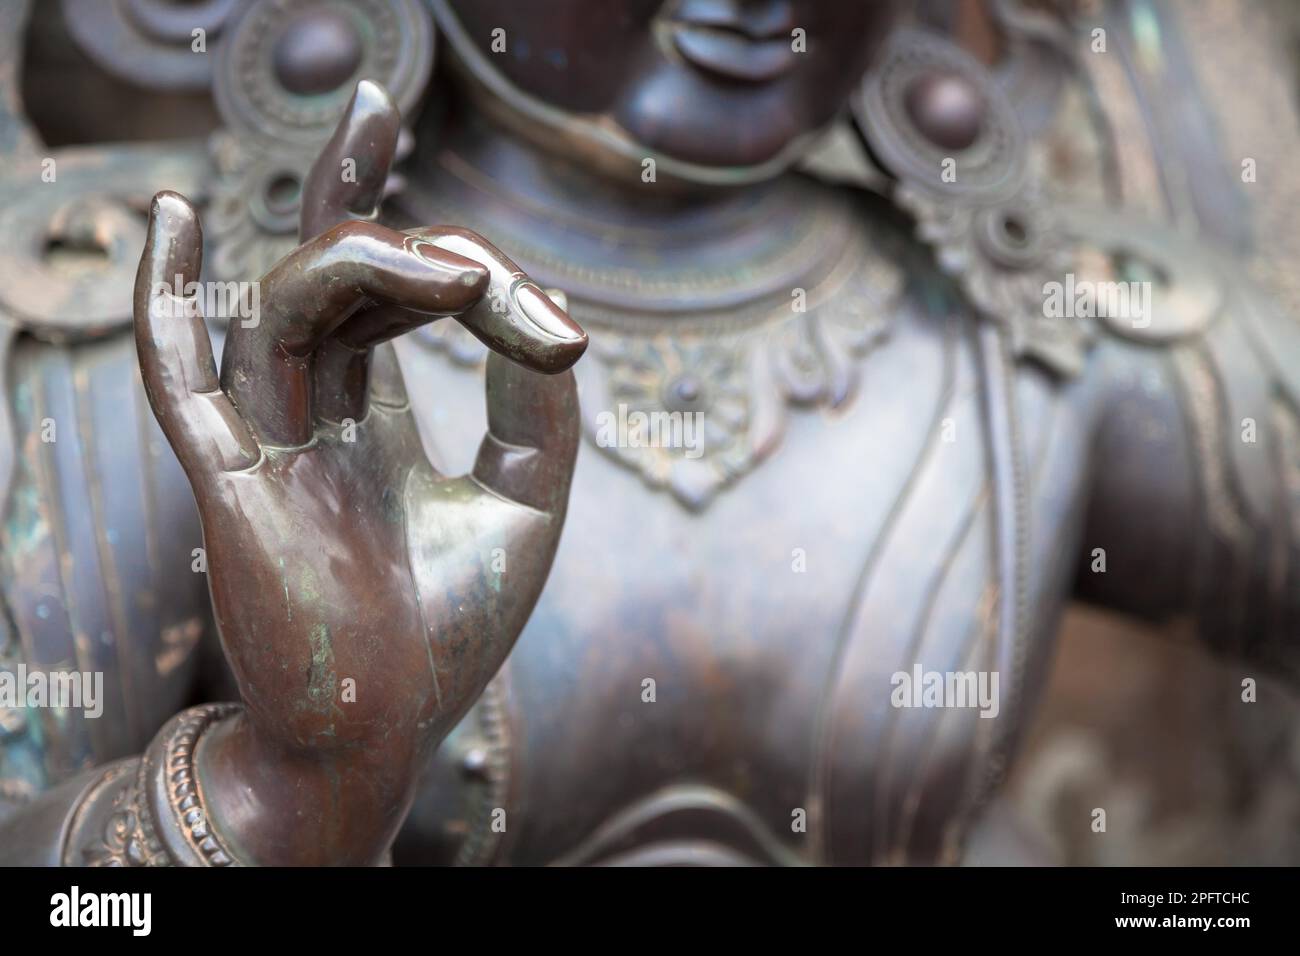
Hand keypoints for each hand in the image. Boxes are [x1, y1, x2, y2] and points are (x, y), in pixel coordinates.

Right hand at [132, 82, 584, 863]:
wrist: (385, 736)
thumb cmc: (445, 632)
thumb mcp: (525, 498)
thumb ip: (538, 402)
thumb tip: (548, 310)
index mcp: (367, 423)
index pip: (378, 300)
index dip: (424, 240)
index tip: (520, 285)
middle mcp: (310, 418)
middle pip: (325, 276)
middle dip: (377, 210)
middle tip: (424, 165)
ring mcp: (267, 445)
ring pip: (284, 309)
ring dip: (361, 264)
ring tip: (446, 268)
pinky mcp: (232, 487)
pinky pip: (181, 379)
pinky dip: (169, 300)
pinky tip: (179, 220)